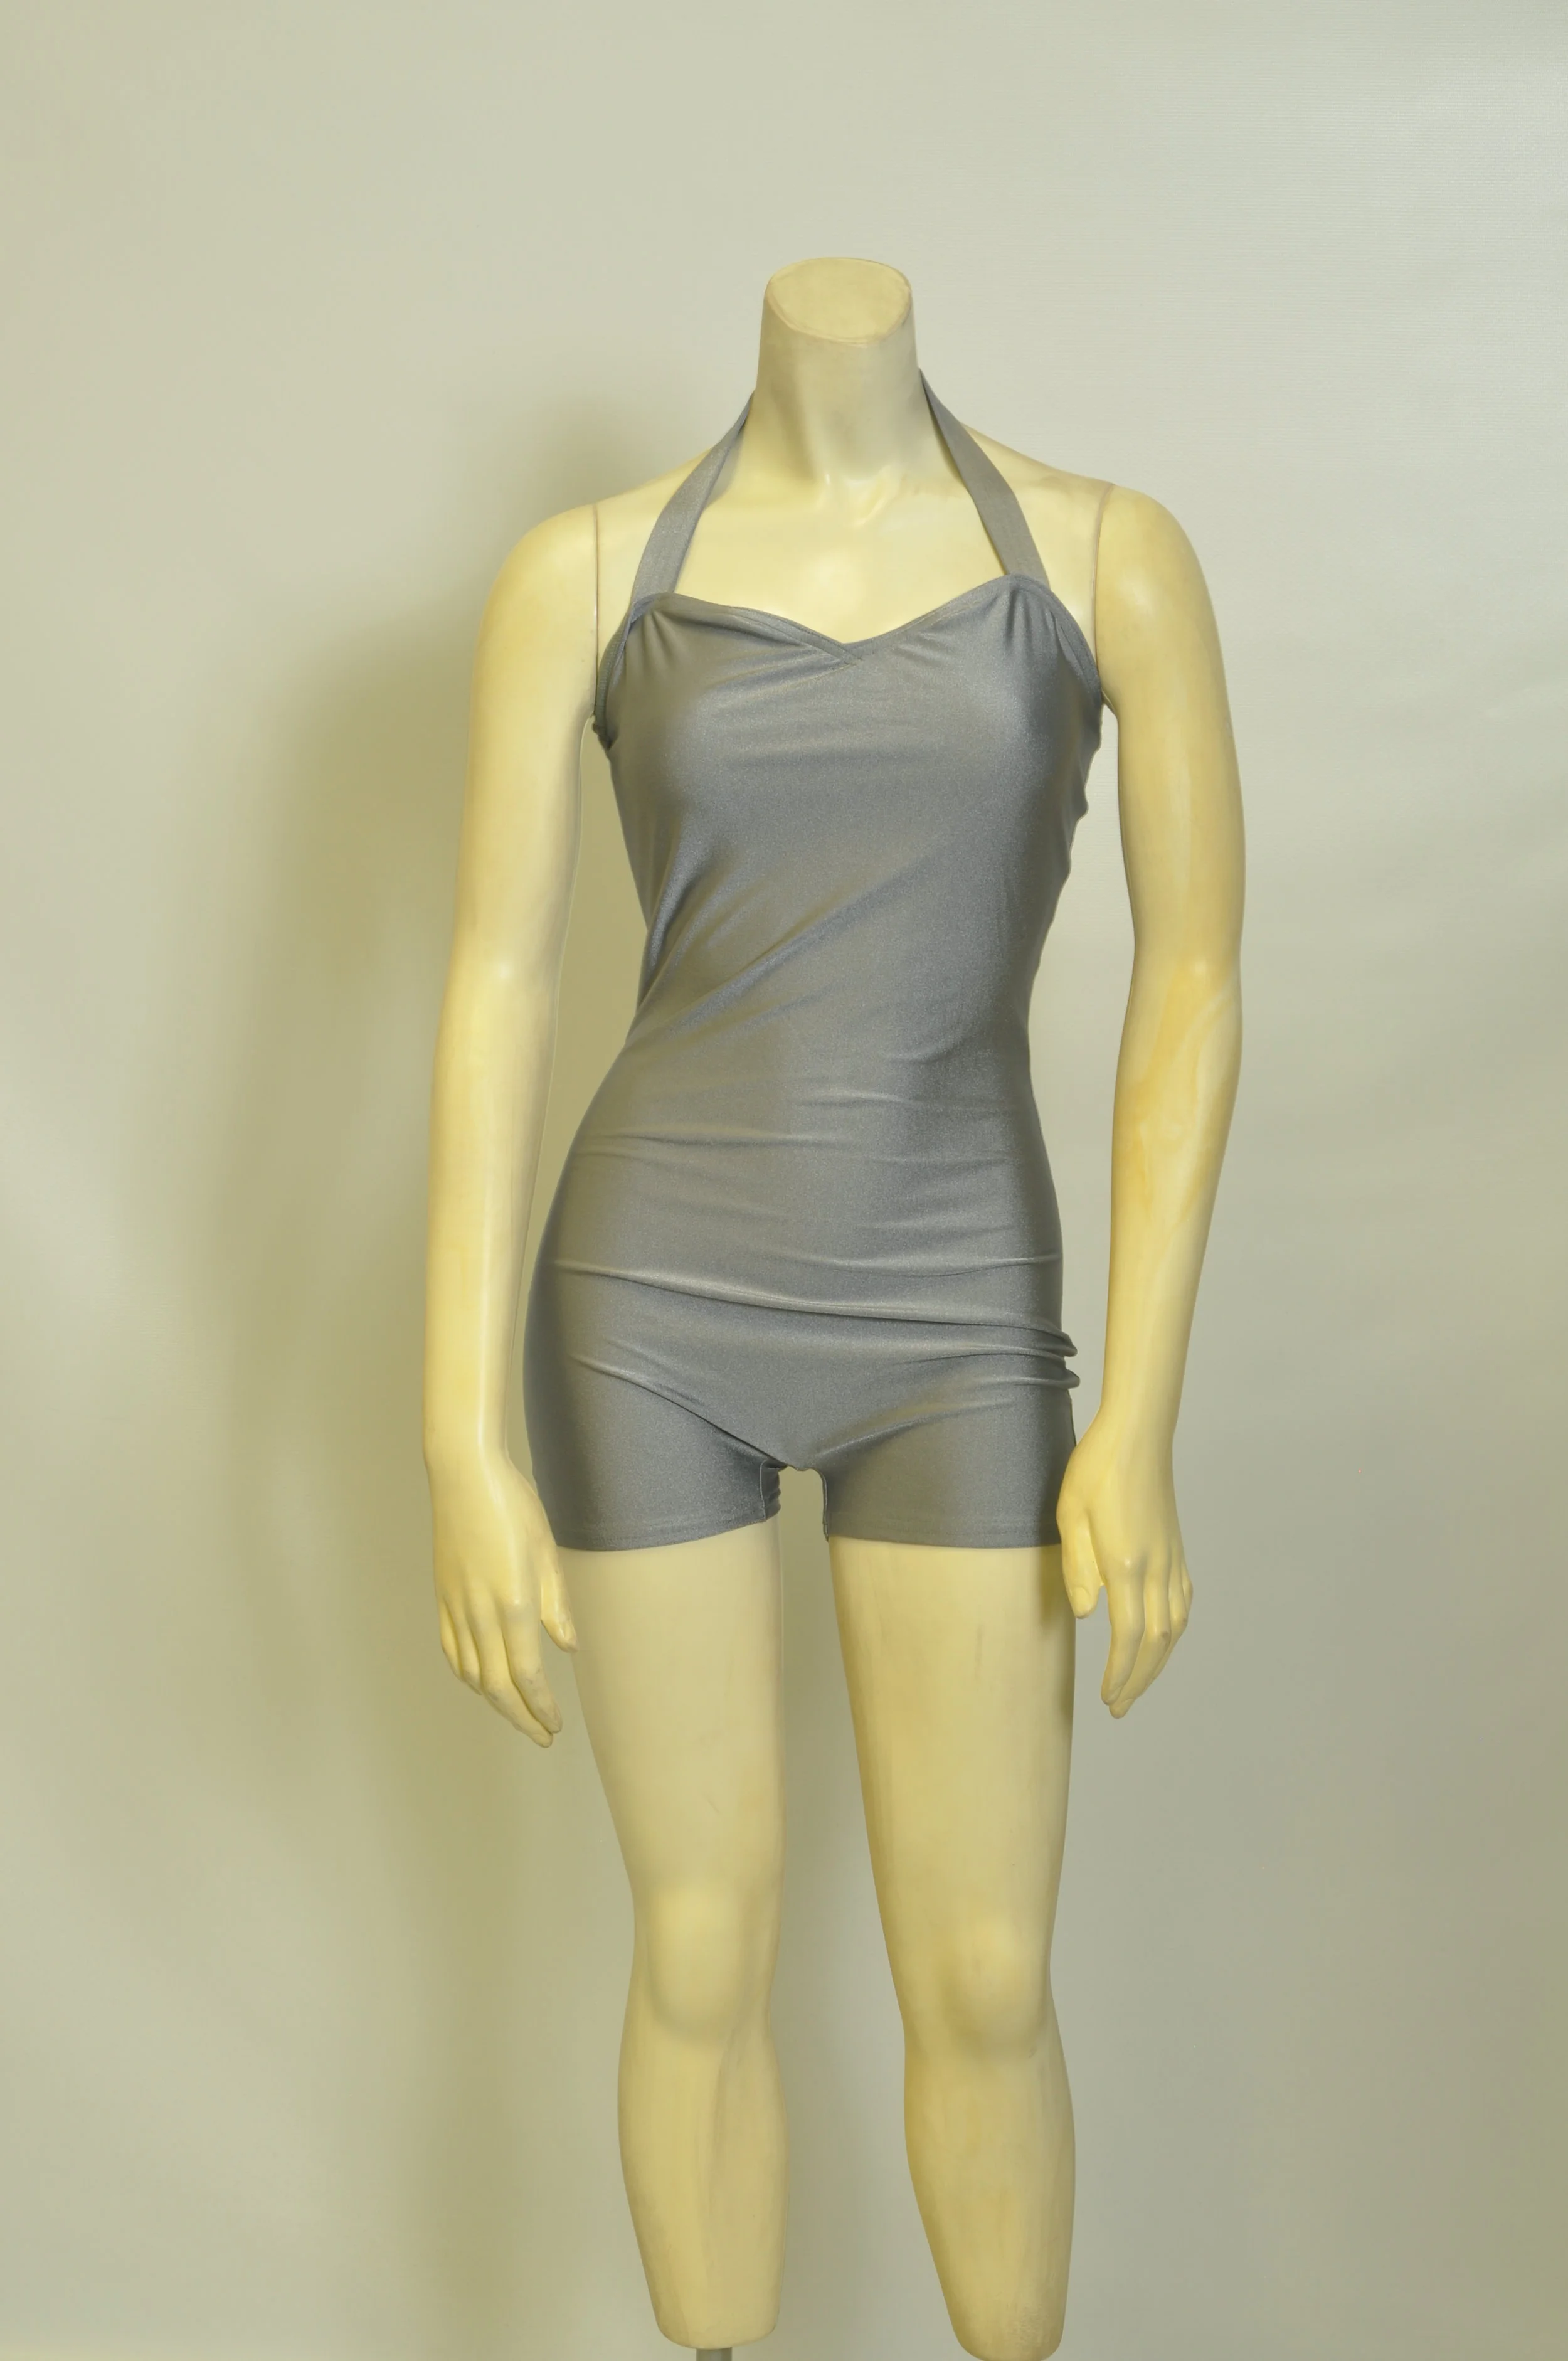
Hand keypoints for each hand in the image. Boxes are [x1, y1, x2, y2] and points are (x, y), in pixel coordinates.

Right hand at [427, 1451, 576, 1743]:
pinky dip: (467, 1675)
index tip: (555, 1725)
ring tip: (518, 1712)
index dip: (540, 1706)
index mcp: (512, 1602)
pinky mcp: (441, 1597)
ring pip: (471, 1674)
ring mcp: (454, 1606)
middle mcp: (479, 1613)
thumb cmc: (512, 1505)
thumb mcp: (547, 1551)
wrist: (463, 1475)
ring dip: (495, 1701)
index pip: (525, 1675)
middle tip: (541, 1735)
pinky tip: (481, 1680)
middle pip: (496, 1686)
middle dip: (520, 1717)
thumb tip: (568, 1648)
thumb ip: (557, 1605)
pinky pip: (452, 1651)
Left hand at [1055, 1416, 1191, 1717]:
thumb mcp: (1070, 1513)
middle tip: (1120, 1708)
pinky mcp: (1177, 1548)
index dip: (1121, 1674)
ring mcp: (1172, 1558)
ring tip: (1138, 1684)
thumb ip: (1078, 1566)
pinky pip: (1183, 1602)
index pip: (1129, 1636)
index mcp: (1127, 1562)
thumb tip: (1089, 1615)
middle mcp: (1157, 1567)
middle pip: (1157, 1642)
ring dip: (1158, 1662)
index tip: (1108, 1699)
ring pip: (1176, 1627)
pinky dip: (1174, 1631)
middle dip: (1139, 1680)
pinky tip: (1162, 1640)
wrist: (1137, 1433)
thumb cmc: (1095, 1468)